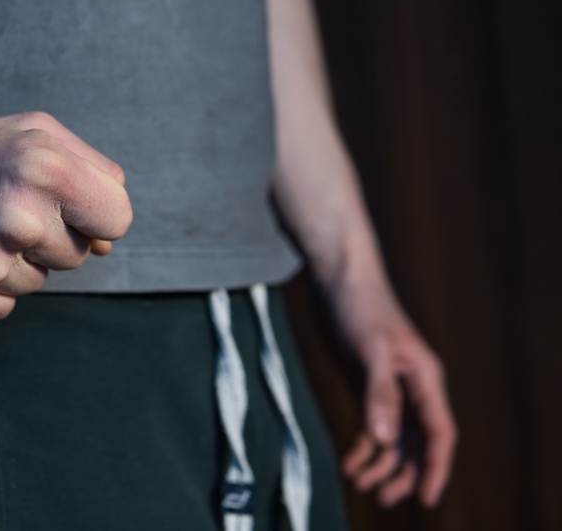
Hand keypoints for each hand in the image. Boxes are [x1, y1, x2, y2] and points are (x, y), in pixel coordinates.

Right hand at [0, 101, 131, 323]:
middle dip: (47, 237)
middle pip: (77, 256)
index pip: (117, 220)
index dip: (94, 216)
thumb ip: (89, 170)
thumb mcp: (27, 131)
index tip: (65, 210)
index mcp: (44, 167)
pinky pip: (0, 309)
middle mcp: (18, 215)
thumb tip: (110, 239)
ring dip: (11, 264)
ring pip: (37, 285)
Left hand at [335, 287, 456, 507]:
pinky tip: (349, 463)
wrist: (338, 276)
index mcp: (425, 379)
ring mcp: (390, 387)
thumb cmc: (359, 306)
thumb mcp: (370, 350)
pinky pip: (373, 426)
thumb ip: (379, 394)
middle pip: (417, 444)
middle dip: (402, 474)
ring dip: (380, 465)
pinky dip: (364, 447)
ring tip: (357, 484)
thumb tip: (385, 440)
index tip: (424, 499)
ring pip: (394, 439)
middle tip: (380, 498)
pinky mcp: (366, 384)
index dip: (434, 469)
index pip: (438, 434)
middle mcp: (413, 387)